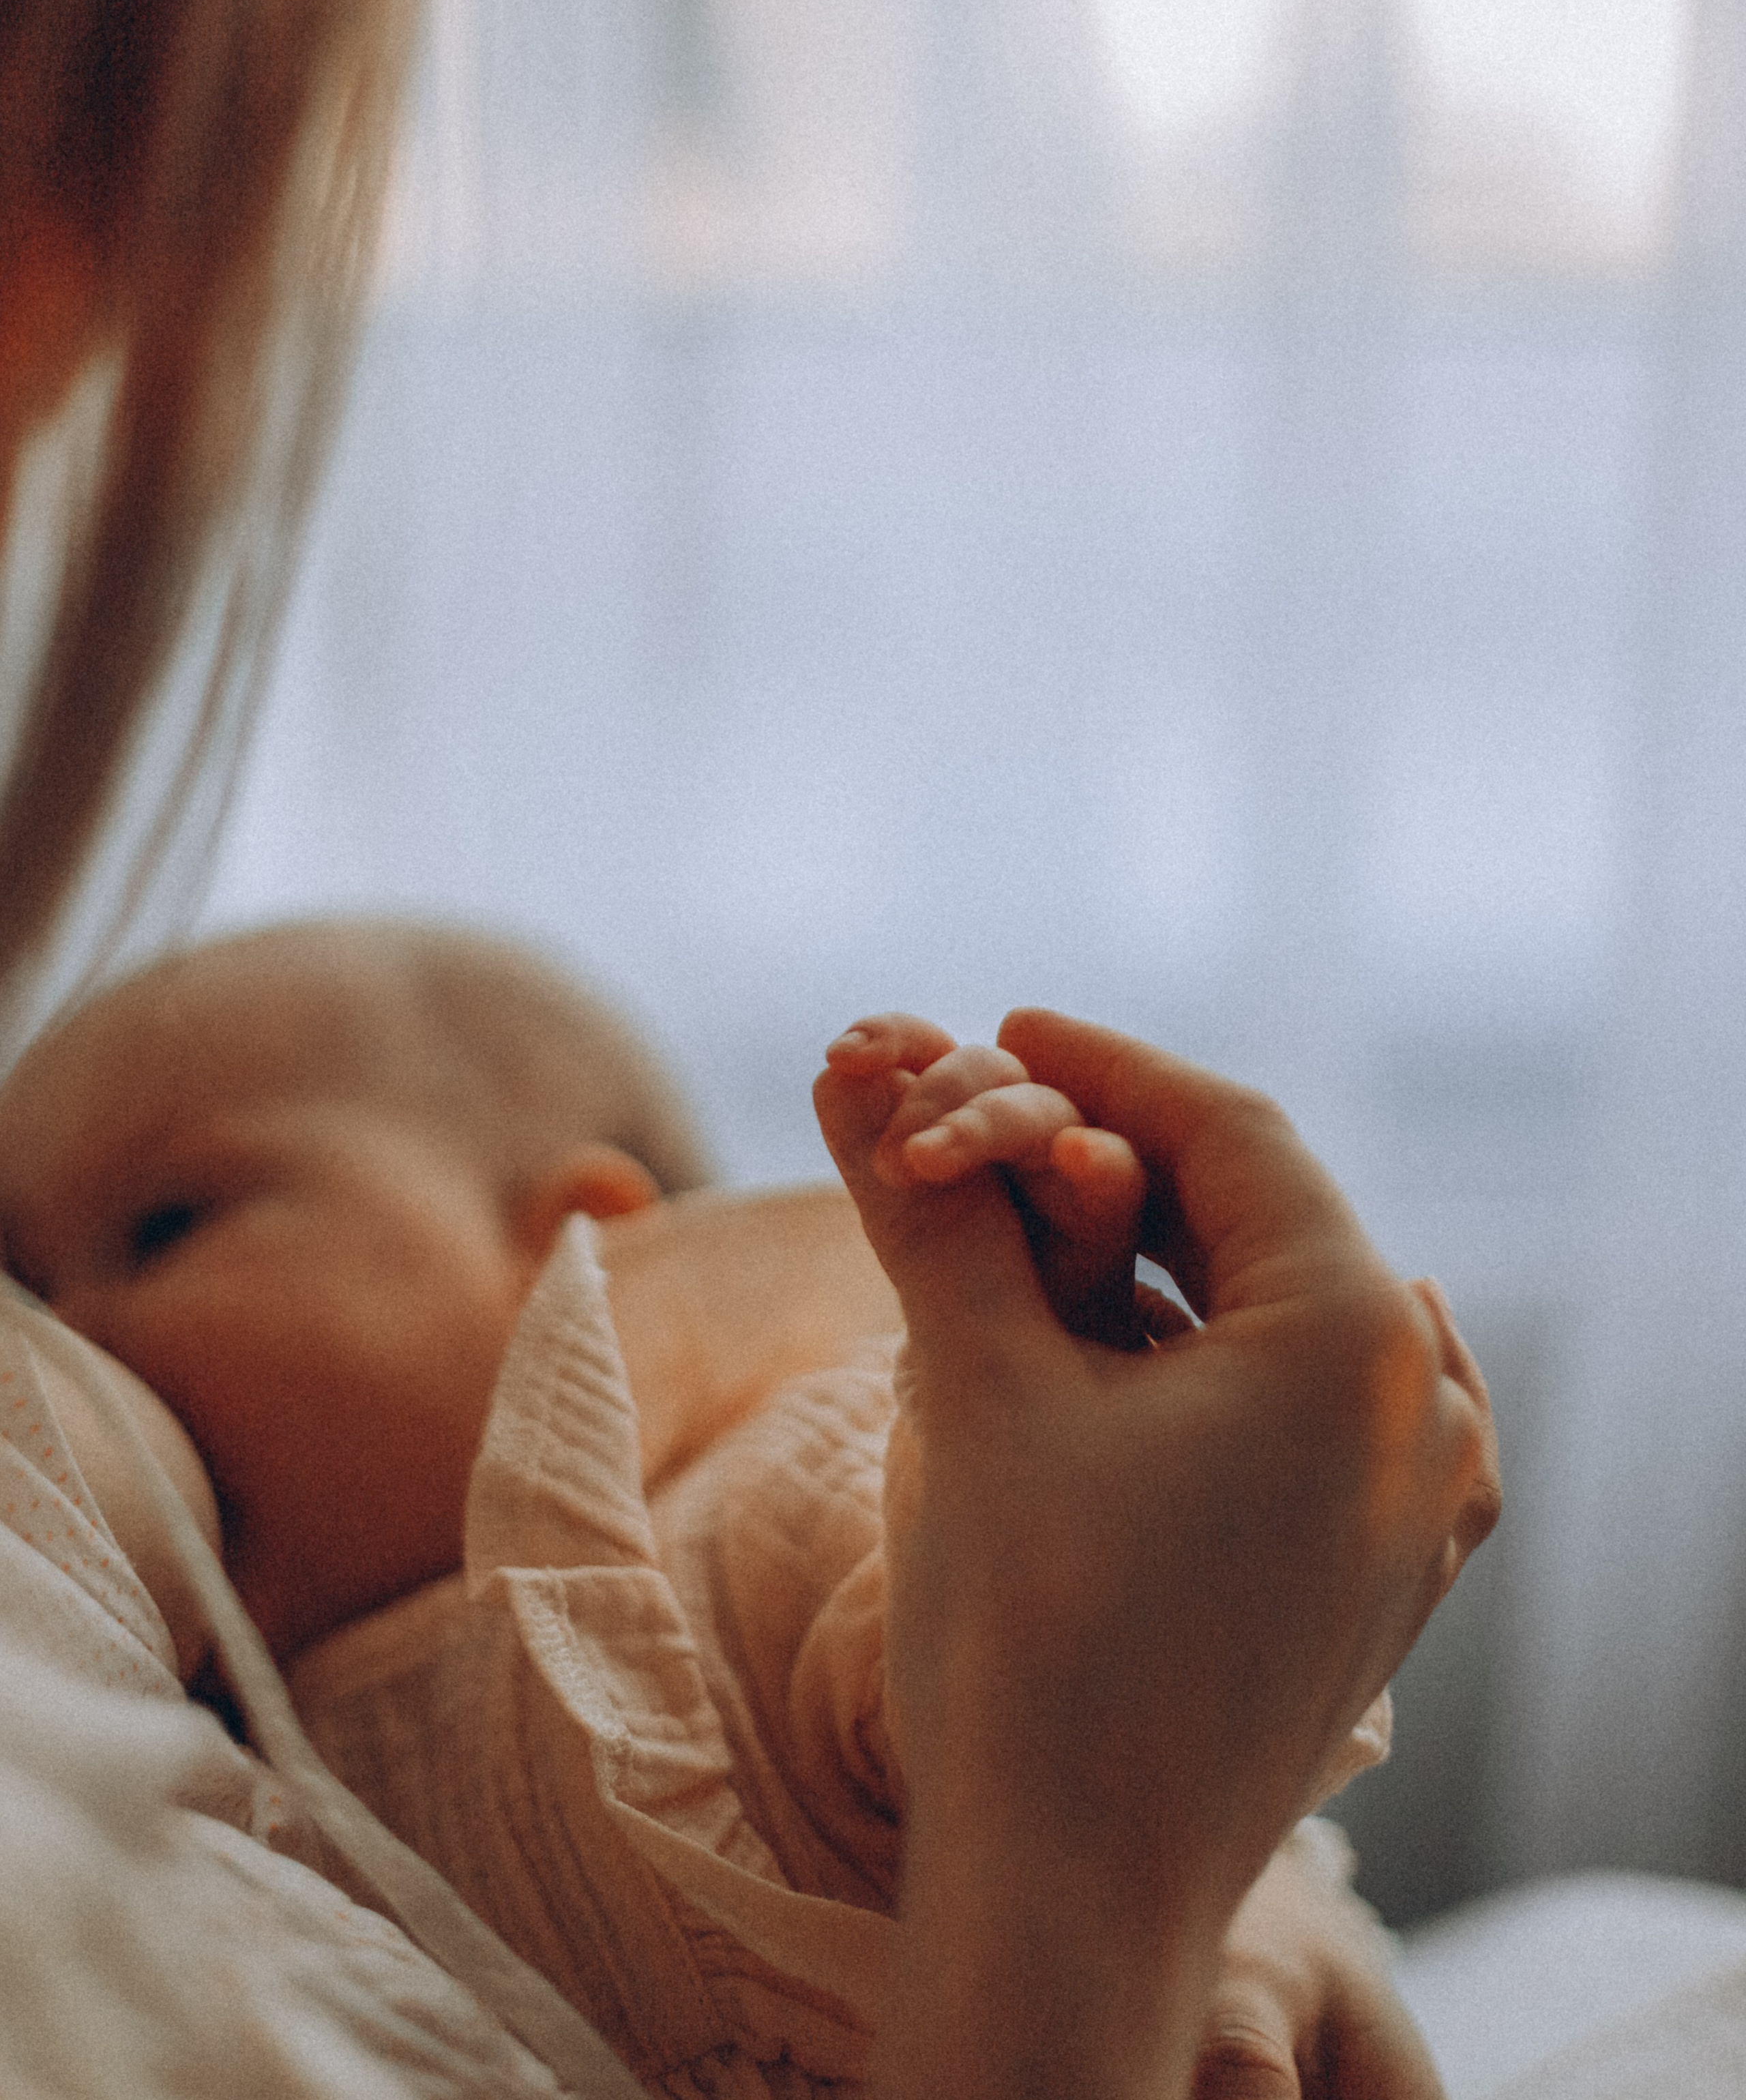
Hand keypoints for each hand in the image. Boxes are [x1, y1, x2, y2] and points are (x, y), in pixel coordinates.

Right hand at [815, 1008, 1497, 2099]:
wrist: (1079, 1900)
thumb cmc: (1032, 1638)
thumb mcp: (977, 1391)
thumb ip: (932, 1212)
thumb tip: (853, 1068)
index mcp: (1355, 1336)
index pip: (1228, 1131)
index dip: (1106, 1064)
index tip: (1006, 1023)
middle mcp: (1423, 1408)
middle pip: (1267, 1219)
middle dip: (1130, 1161)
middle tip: (1014, 1111)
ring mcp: (1420, 1504)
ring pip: (1293, 1315)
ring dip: (1174, 1258)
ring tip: (1061, 1218)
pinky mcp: (1387, 1575)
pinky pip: (1320, 1409)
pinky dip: (1225, 1353)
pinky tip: (1169, 1335)